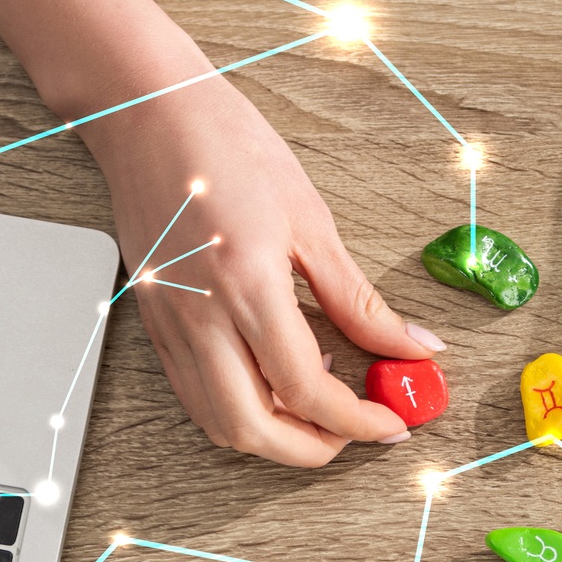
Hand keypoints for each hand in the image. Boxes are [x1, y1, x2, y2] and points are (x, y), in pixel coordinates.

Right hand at [81, 76, 443, 465]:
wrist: (146, 112)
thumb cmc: (227, 147)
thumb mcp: (312, 221)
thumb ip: (360, 300)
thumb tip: (415, 345)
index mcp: (246, 286)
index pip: (305, 389)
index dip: (356, 421)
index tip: (391, 424)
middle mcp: (199, 316)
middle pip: (252, 429)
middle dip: (312, 449)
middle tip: (356, 431)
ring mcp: (168, 324)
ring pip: (216, 422)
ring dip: (273, 436)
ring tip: (320, 405)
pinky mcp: (153, 322)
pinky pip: (195, 394)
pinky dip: (240, 407)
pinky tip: (275, 376)